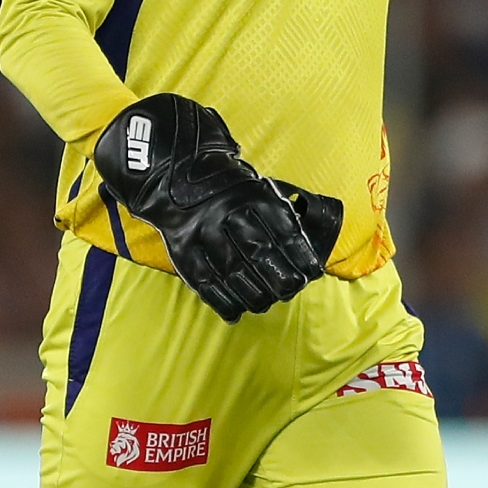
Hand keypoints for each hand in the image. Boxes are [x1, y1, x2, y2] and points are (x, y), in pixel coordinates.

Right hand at [94, 94, 342, 322]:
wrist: (176, 174)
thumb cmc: (230, 190)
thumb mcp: (257, 189)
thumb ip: (279, 218)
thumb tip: (305, 259)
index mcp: (252, 194)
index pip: (284, 231)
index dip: (300, 256)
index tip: (311, 273)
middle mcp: (227, 210)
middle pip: (259, 253)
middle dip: (280, 279)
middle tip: (290, 290)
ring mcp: (201, 229)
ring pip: (232, 271)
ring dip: (254, 295)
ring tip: (266, 303)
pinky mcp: (181, 245)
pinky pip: (203, 281)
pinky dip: (222, 302)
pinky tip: (236, 313)